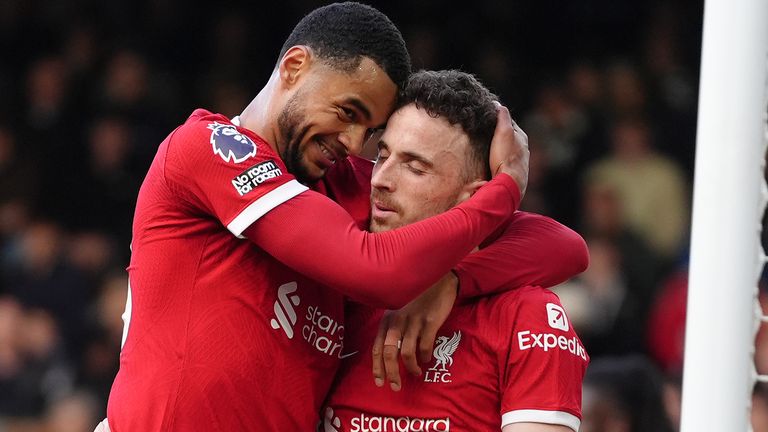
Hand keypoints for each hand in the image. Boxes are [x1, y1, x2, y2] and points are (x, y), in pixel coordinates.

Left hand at [371, 272, 457, 390]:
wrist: (437, 277)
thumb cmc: (415, 295)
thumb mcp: (397, 307)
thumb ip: (391, 325)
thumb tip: (387, 349)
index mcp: (387, 319)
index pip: (377, 347)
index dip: (377, 367)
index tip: (379, 381)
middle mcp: (397, 321)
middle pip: (390, 353)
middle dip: (391, 373)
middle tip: (396, 386)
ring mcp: (414, 321)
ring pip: (407, 353)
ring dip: (411, 368)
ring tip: (416, 373)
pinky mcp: (430, 321)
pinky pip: (425, 345)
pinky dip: (425, 356)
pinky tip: (427, 358)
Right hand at [489, 103, 528, 198]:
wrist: (510, 184)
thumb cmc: (506, 157)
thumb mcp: (504, 132)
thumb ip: (502, 117)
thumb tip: (498, 104)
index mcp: (522, 137)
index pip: (510, 122)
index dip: (498, 118)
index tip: (487, 116)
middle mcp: (523, 149)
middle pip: (509, 137)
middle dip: (499, 133)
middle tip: (484, 131)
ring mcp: (519, 162)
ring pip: (508, 150)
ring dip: (499, 147)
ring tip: (486, 146)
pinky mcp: (513, 173)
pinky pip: (505, 162)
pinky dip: (499, 158)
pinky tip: (492, 161)